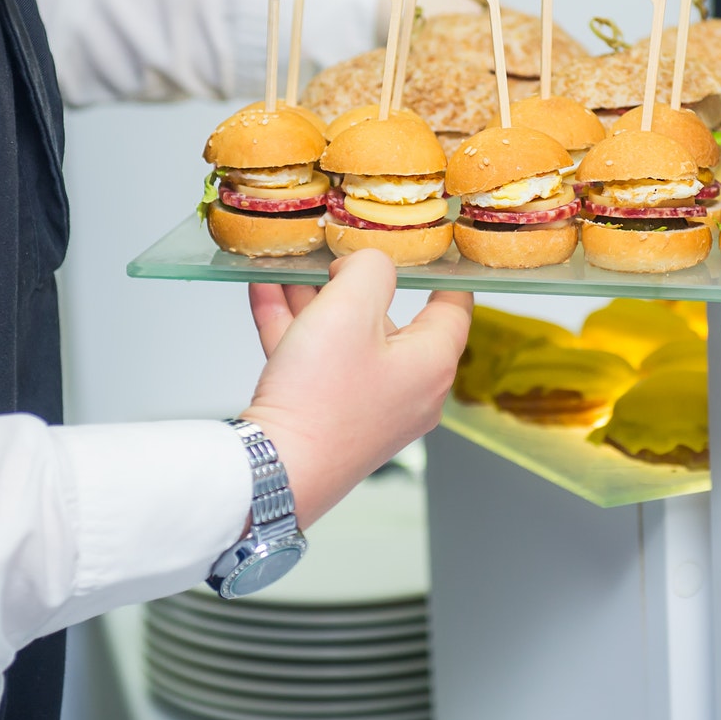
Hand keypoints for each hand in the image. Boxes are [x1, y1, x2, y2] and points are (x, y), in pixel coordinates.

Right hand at [242, 251, 471, 527]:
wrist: (275, 470)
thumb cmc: (320, 400)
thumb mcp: (350, 309)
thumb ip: (369, 268)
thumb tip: (367, 264)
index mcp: (432, 362)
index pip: (454, 305)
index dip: (444, 271)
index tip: (437, 249)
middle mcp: (410, 389)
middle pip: (390, 319)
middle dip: (355, 284)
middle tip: (335, 253)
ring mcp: (372, 406)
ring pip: (348, 338)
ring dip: (316, 301)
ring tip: (289, 268)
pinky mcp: (335, 417)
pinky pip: (320, 360)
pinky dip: (296, 327)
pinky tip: (266, 294)